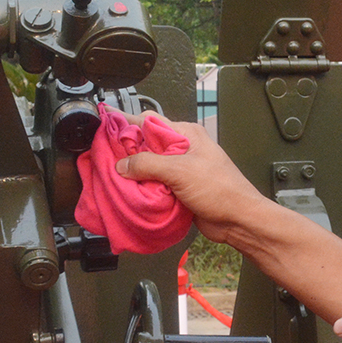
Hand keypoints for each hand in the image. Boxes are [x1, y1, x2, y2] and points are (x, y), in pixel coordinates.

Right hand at [115, 113, 267, 244]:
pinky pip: (153, 184)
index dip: (126, 124)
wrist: (238, 220)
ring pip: (147, 167)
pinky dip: (141, 188)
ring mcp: (180, 169)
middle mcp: (182, 149)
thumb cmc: (221, 190)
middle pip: (146, 145)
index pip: (149, 122)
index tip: (104, 127)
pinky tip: (127, 192)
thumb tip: (122, 164)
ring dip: (132, 173)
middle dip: (125, 152)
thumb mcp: (180, 171)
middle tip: (103, 157)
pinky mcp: (177, 188)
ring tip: (110, 176)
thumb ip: (148, 164)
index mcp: (186, 135)